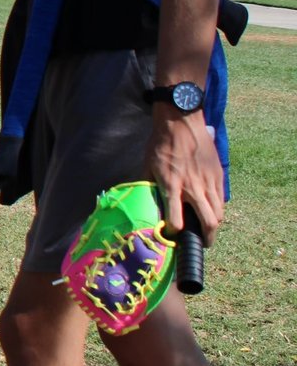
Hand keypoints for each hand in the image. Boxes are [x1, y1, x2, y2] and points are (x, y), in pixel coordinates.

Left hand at [145, 108, 225, 241]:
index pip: (176, 220)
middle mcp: (193, 187)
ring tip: (209, 231)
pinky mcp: (218, 175)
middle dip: (206, 238)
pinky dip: (218, 209)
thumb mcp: (147, 165)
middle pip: (208, 222)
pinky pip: (222, 199)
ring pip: (219, 213)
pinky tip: (212, 211)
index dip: (175, 233)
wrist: (181, 122)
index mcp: (171, 185)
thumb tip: (144, 201)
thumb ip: (148, 186)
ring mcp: (208, 181)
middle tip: (201, 244)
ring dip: (215, 226)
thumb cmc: (160, 143)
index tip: (172, 235)